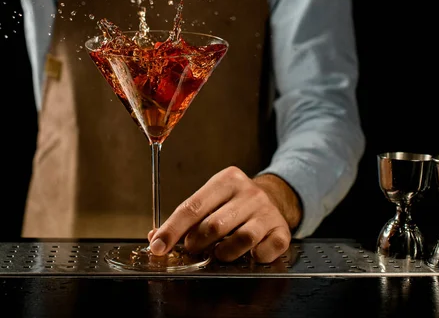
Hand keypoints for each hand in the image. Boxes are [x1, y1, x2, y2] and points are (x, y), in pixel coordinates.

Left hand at [147, 167, 301, 262]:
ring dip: (223, 253)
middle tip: (194, 248)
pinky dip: (253, 258)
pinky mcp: (282, 230)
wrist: (274, 198)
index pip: (192, 207)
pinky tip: (248, 253)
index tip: (158, 247)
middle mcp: (249, 193)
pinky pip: (264, 252)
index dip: (172, 230)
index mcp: (226, 180)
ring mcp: (267, 212)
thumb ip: (185, 218)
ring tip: (219, 252)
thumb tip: (156, 238)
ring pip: (240, 240)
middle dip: (196, 243)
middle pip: (214, 226)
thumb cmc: (233, 203)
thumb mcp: (210, 199)